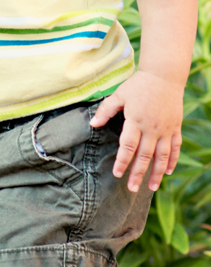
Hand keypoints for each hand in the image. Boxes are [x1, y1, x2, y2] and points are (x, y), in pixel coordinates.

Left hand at [89, 70, 184, 191]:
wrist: (164, 77)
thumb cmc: (138, 85)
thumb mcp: (119, 95)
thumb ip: (105, 110)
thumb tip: (92, 124)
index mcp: (135, 121)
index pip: (127, 146)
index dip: (122, 161)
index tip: (117, 174)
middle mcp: (152, 129)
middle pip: (144, 156)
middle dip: (138, 174)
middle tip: (132, 189)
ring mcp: (165, 129)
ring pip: (162, 156)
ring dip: (157, 173)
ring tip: (151, 187)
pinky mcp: (175, 128)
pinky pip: (175, 148)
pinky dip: (172, 160)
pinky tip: (168, 171)